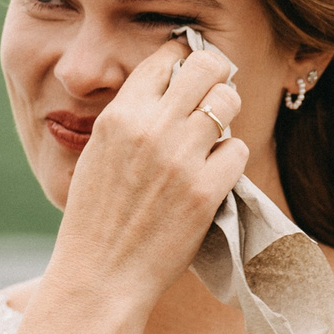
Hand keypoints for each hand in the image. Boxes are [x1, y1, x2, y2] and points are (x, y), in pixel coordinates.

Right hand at [47, 35, 248, 301]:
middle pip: (206, 66)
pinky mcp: (205, 190)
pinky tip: (212, 176)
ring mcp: (180, 158)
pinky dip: (229, 161)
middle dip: (216, 74)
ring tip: (213, 137)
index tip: (190, 75)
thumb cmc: (96, 219)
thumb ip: (130, 120)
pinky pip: (237, 150)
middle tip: (216, 93)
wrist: (100, 275)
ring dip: (226, 116)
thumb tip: (170, 91)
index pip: (165, 58)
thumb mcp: (98, 154)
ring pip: (228, 101)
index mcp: (119, 116)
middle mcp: (150, 128)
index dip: (183, 61)